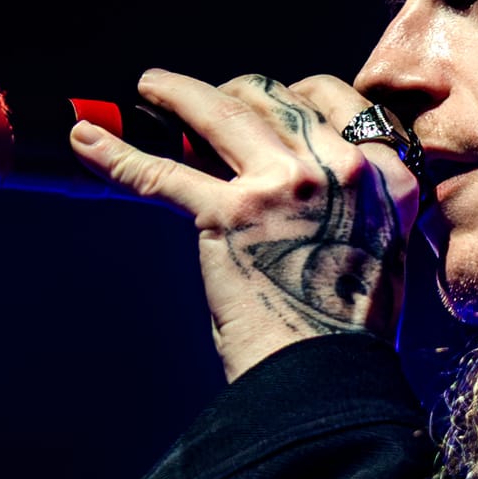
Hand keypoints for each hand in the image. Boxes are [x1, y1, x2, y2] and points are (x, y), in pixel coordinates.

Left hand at [69, 70, 418, 384]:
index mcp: (390, 180)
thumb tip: (297, 179)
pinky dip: (118, 155)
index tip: (271, 102)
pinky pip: (164, 172)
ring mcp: (285, 186)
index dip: (298, 95)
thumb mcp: (378, 252)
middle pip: (278, 96)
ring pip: (222, 109)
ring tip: (151, 91)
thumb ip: (352, 205)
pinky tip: (87, 142)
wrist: (332, 387)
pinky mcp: (231, 214)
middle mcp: (344, 170)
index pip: (339, 102)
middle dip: (239, 93)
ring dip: (179, 94)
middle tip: (209, 104)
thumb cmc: (349, 335)